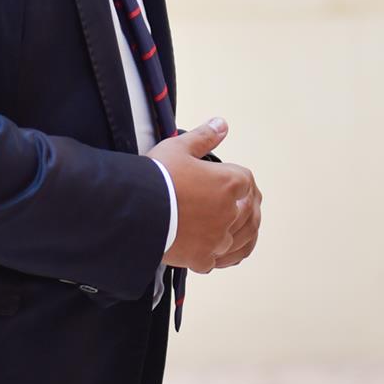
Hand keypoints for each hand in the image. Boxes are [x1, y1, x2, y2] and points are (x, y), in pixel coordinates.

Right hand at [151, 118, 261, 272]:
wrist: (133, 210)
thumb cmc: (156, 177)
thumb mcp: (178, 148)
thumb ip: (204, 137)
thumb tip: (221, 124)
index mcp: (230, 183)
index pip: (247, 181)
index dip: (241, 182)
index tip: (234, 184)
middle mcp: (230, 212)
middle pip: (250, 211)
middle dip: (246, 207)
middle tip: (240, 207)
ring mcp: (218, 238)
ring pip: (243, 238)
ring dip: (243, 233)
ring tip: (239, 230)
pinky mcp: (203, 257)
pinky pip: (222, 259)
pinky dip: (225, 256)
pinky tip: (223, 253)